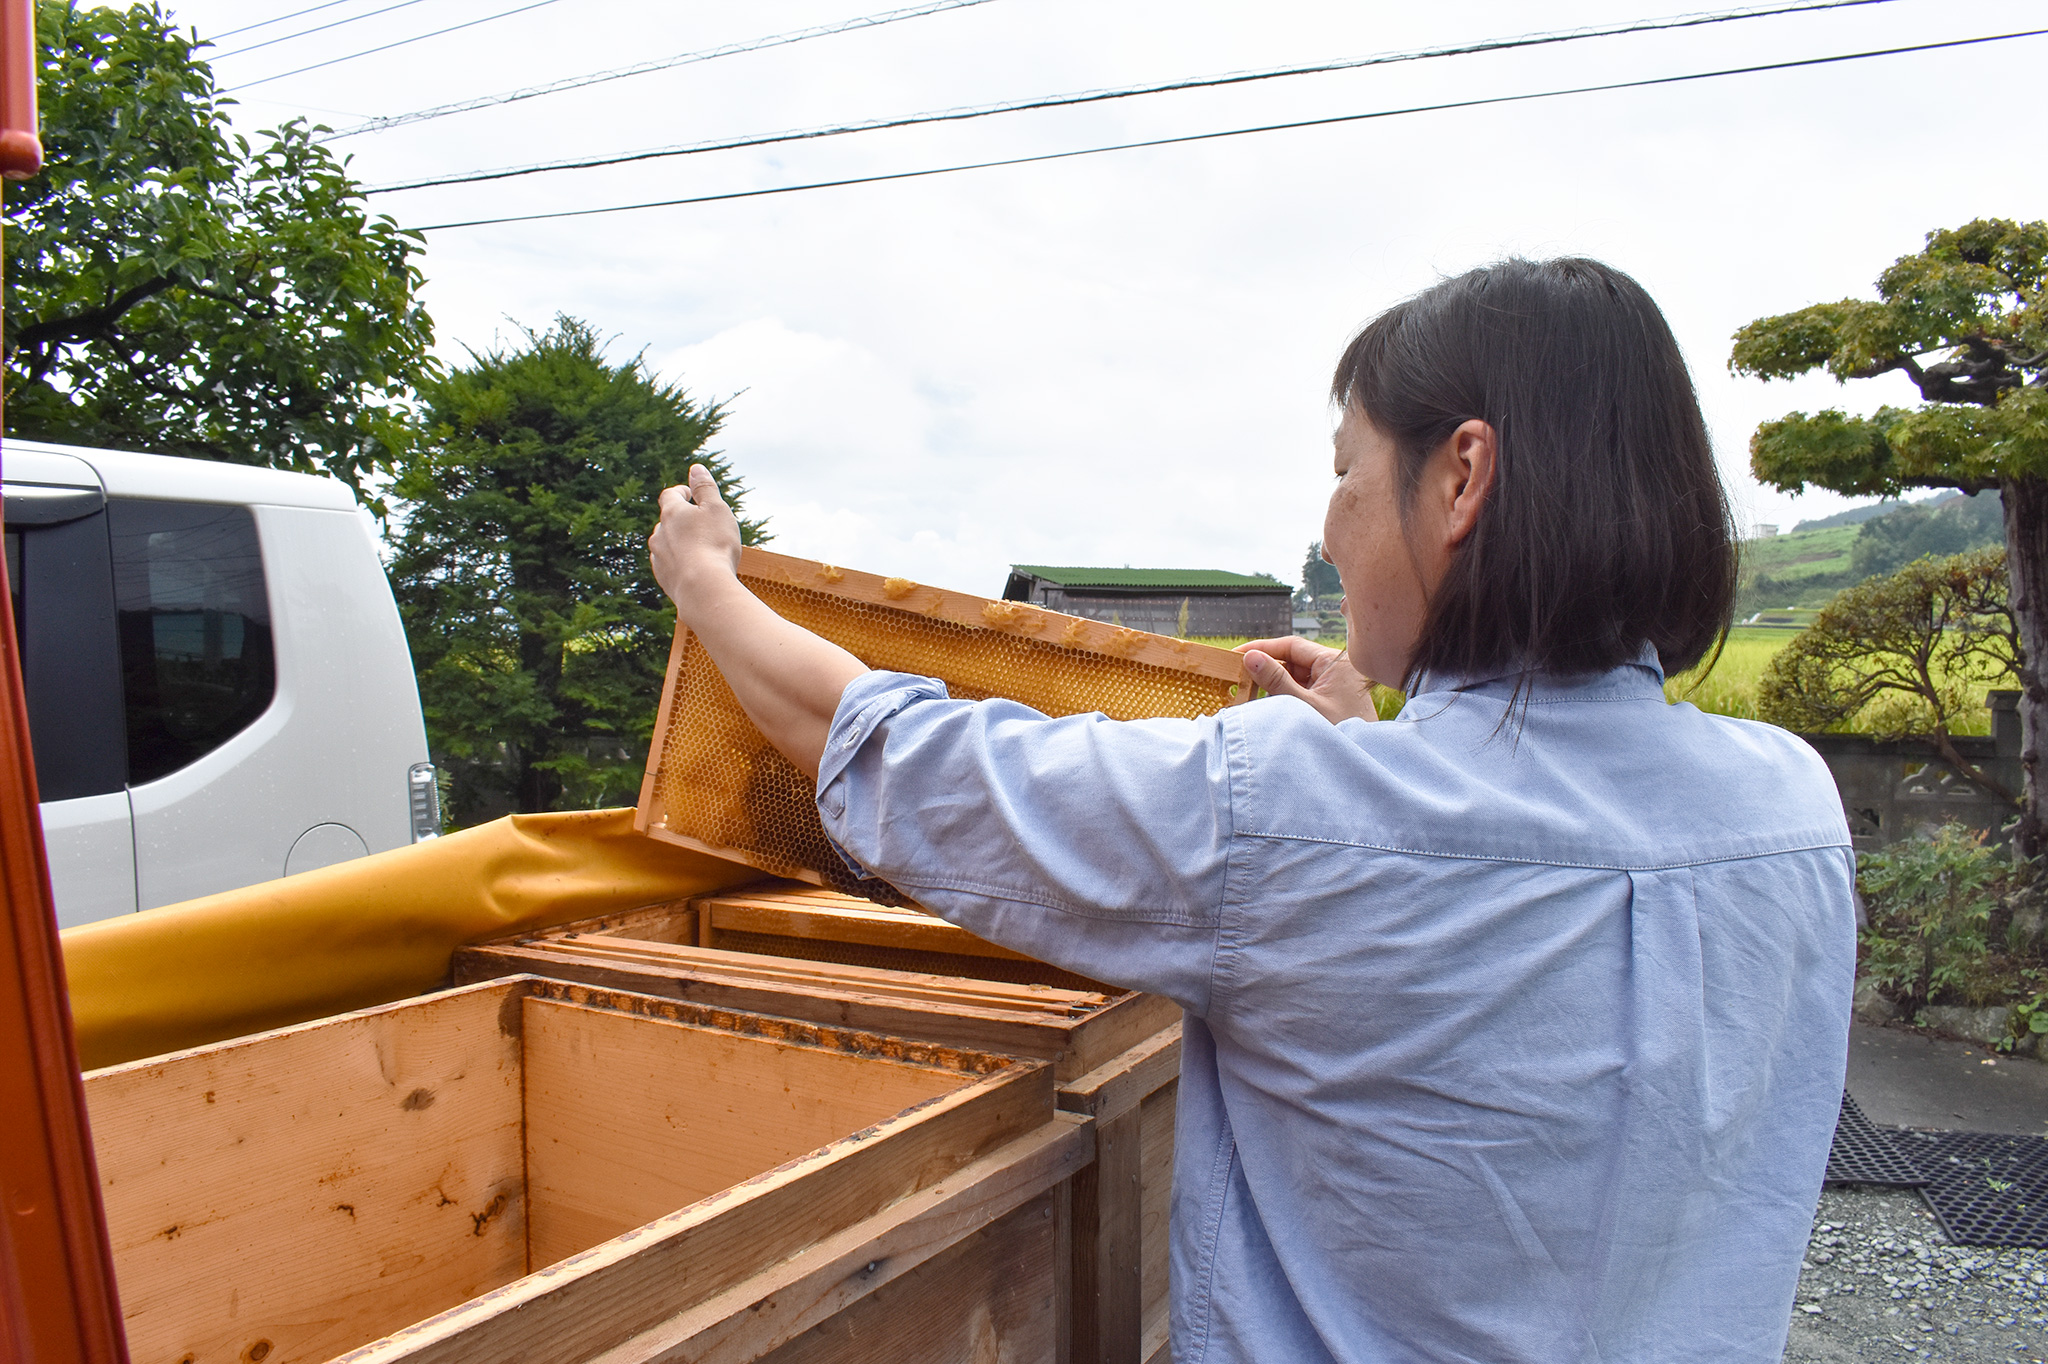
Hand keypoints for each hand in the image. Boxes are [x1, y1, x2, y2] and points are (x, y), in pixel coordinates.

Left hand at [649, 464, 742, 619]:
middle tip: (699, 523)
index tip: (690, 494)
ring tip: (698, 549)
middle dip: (680, 520)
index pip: (670, 495)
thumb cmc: (714, 545)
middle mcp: (659, 533)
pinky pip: (669, 565)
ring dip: (679, 543)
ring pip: (666, 544)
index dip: (681, 492)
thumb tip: (696, 469)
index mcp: (672, 513)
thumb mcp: (717, 509)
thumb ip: (705, 487)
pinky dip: (679, 563)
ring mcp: (659, 557)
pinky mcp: (663, 579)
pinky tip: (693, 569)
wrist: (703, 589)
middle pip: (667, 521)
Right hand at [1236, 636, 1380, 724]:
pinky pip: (1302, 690)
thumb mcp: (1303, 706)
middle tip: (1238, 673)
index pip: (1292, 645)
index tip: (1238, 653)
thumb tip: (1251, 657)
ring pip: (1296, 676)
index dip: (1263, 648)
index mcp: (1335, 662)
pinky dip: (1284, 695)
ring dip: (1274, 683)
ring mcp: (1333, 685)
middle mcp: (1336, 669)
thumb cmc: (1340, 734)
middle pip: (1293, 660)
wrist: (1362, 764)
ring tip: (1247, 690)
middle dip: (1266, 667)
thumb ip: (1276, 681)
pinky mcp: (1330, 700)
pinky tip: (1267, 703)